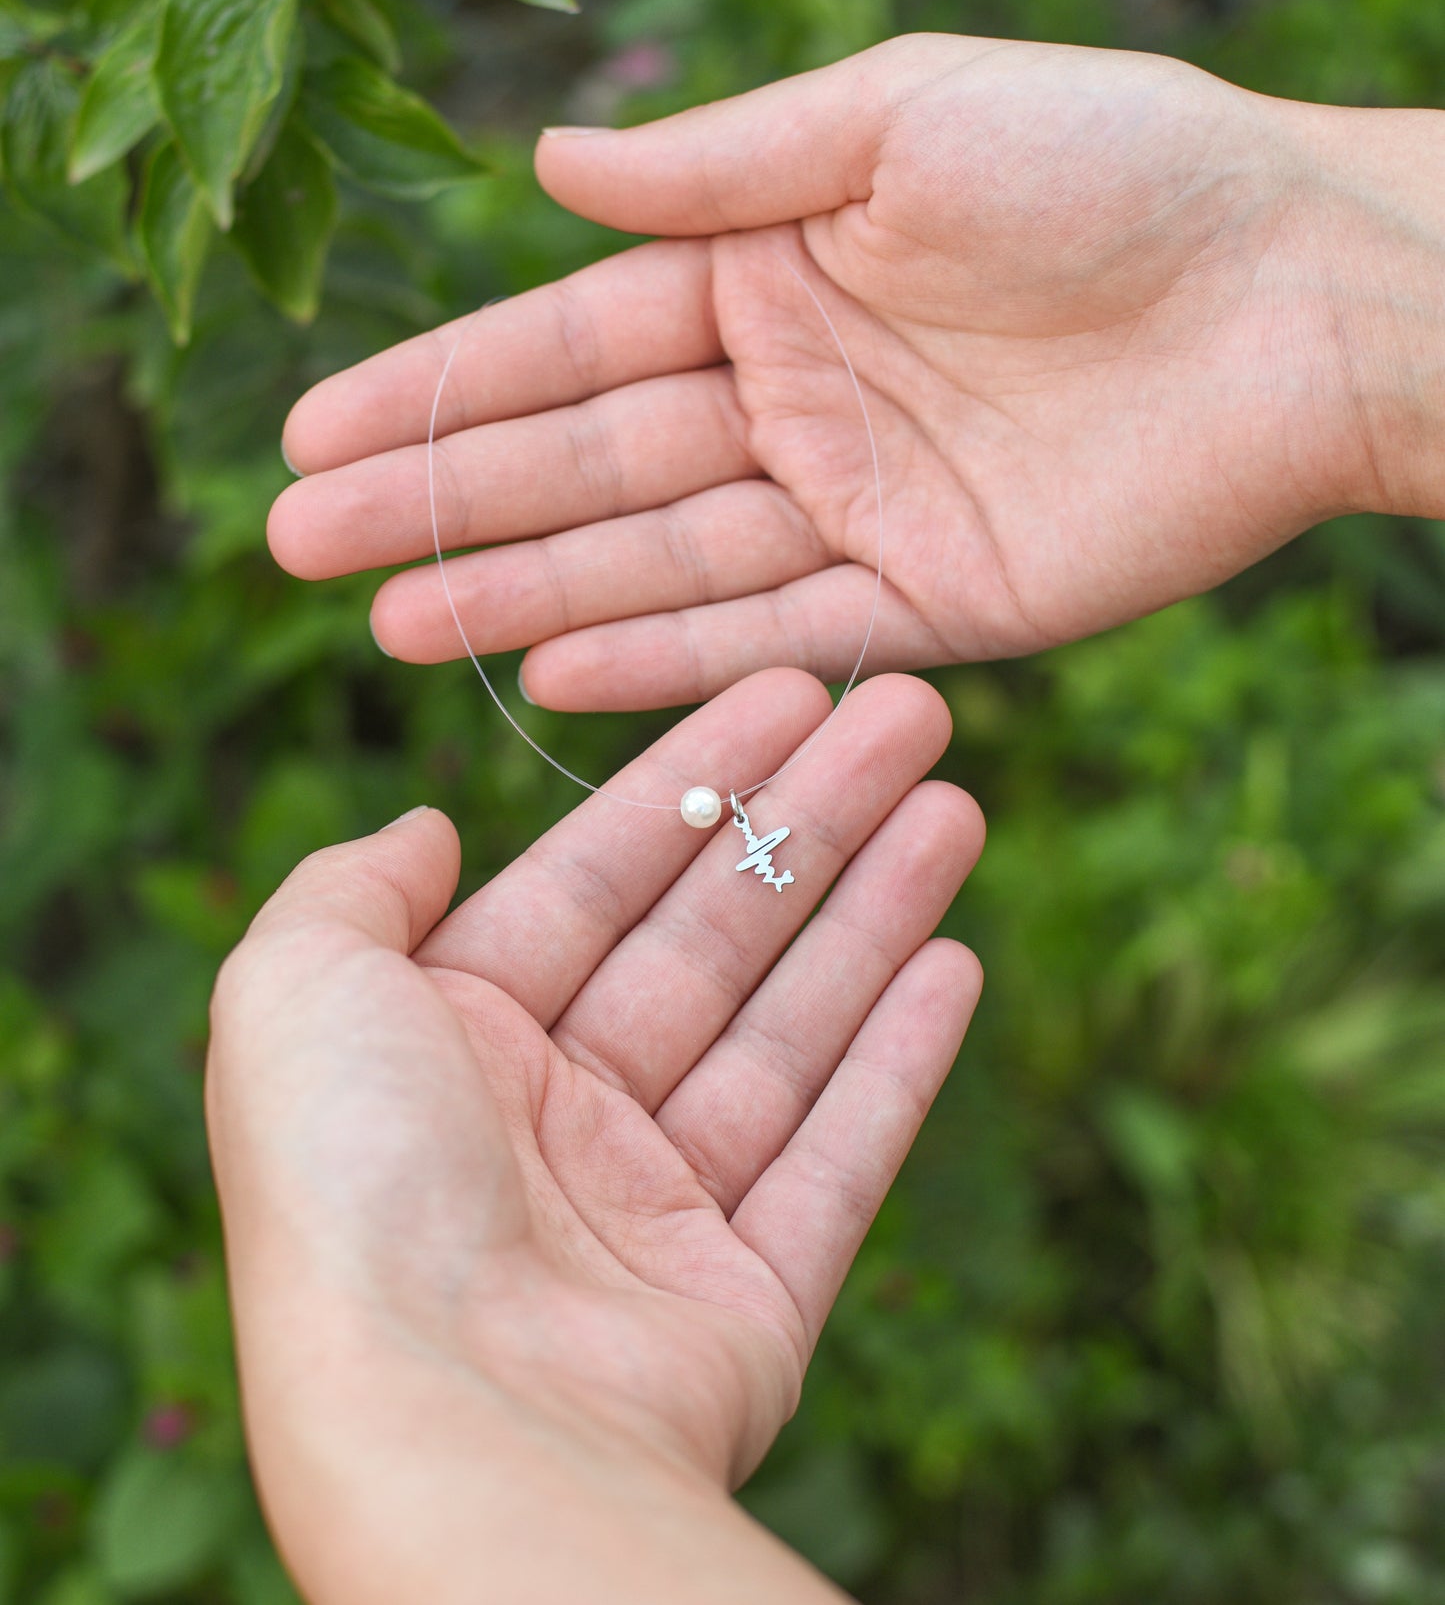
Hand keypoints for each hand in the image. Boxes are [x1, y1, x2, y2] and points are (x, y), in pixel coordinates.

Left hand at [207, 670, 983, 1604]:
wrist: (451, 1424)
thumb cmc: (356, 1187)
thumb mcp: (293, 991)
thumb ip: (352, 890)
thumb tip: (430, 827)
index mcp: (453, 1044)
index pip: (599, 876)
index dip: (696, 776)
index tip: (789, 693)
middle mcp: (555, 1121)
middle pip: (712, 935)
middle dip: (811, 819)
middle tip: (911, 719)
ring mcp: (656, 1212)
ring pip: (789, 1028)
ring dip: (874, 913)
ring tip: (954, 806)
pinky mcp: (748, 1296)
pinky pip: (839, 1153)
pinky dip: (898, 1061)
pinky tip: (956, 961)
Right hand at [267, 33, 1444, 709]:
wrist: (1297, 291)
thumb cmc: (1114, 165)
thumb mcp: (897, 119)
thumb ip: (722, 166)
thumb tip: (547, 163)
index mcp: (774, 269)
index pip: (574, 343)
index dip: (446, 391)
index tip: (319, 436)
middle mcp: (795, 395)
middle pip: (591, 465)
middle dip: (447, 504)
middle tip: (305, 549)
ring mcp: (855, 506)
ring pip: (660, 561)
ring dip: (525, 592)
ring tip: (394, 626)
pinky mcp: (930, 603)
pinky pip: (775, 636)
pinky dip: (668, 658)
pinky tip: (552, 671)